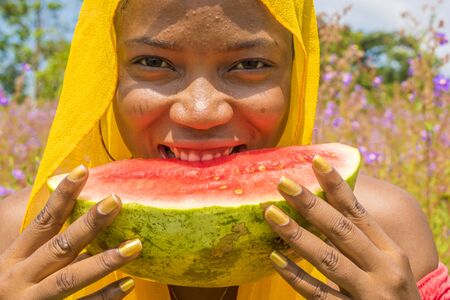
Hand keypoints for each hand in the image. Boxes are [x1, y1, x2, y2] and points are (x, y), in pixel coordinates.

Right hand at [0, 165, 141, 299]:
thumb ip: (42, 241)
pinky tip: (128, 282)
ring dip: (105, 260)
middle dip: (89, 224)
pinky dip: (105, 296)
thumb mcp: (16, 264)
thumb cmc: (12, 289)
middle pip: (61, 247)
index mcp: (15, 258)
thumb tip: (76, 206)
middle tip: (116, 201)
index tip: (83, 170)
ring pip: (72, 278)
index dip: (63, 195)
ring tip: (135, 245)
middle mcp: (21, 278)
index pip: (43, 221)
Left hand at [264, 155, 420, 298]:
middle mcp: (382, 270)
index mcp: (391, 252)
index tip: (316, 161)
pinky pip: (317, 293)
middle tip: (283, 182)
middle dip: (310, 204)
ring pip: (326, 259)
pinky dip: (295, 275)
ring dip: (296, 234)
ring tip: (271, 213)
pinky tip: (275, 258)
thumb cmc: (394, 294)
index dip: (336, 186)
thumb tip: (327, 206)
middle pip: (340, 230)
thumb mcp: (390, 264)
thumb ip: (363, 240)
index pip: (358, 213)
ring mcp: (367, 293)